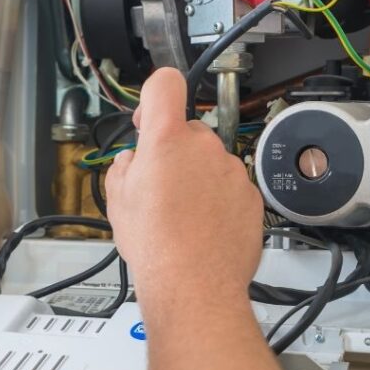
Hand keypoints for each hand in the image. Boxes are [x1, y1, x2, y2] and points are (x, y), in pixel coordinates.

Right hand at [104, 68, 263, 317]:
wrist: (194, 286)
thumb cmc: (155, 244)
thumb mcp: (118, 199)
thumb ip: (124, 166)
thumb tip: (134, 162)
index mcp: (166, 139)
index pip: (165, 84)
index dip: (153, 95)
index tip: (147, 118)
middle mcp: (204, 146)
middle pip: (187, 130)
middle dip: (173, 151)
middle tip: (158, 187)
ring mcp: (233, 171)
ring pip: (210, 161)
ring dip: (197, 177)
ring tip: (181, 215)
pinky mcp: (252, 196)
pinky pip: (230, 186)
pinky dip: (218, 200)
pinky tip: (203, 227)